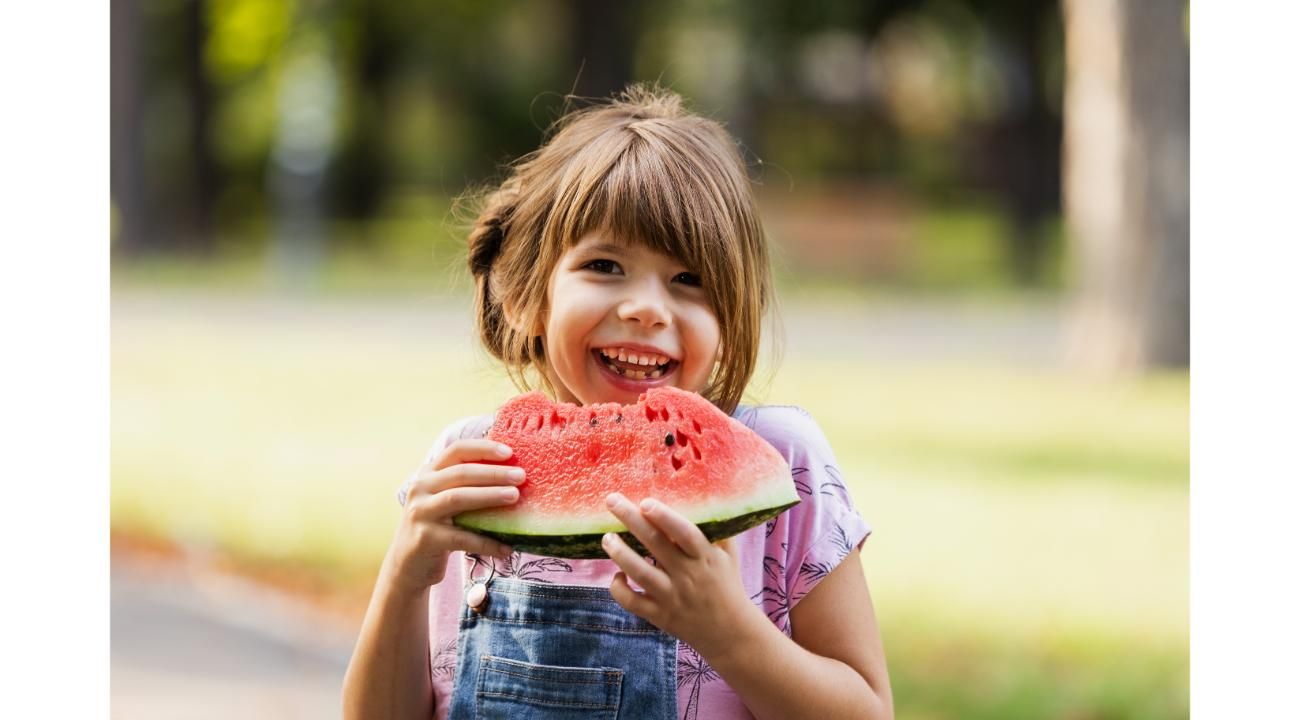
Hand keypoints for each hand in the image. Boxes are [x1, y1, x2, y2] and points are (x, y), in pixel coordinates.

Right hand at [383, 440, 520, 595]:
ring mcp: (420, 512)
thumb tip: (512, 476)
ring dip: (489, 495)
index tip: (509, 452)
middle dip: (493, 472)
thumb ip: (468, 486)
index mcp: (429, 474)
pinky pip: (462, 538)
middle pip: (460, 473)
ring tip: (514, 496)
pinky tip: (507, 548)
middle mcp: (420, 488)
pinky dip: (487, 543)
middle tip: (521, 476)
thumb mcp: (446, 501)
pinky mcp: (425, 538)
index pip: (456, 451)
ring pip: (458, 498)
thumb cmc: (438, 528)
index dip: (483, 448)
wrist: (408, 565)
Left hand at [602, 493, 765, 660]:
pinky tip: (617, 576)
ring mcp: (671, 597)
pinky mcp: (659, 616)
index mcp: (706, 558)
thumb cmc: (727, 585)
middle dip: (631, 519)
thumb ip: (715, 530)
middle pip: (655, 544)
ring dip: (620, 553)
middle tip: (612, 500)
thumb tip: (699, 497)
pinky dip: (619, 588)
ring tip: (607, 538)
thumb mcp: (728, 556)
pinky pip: (632, 602)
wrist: (729, 633)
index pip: (685, 533)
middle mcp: (687, 576)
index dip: (664, 517)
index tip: (645, 502)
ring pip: (640, 572)